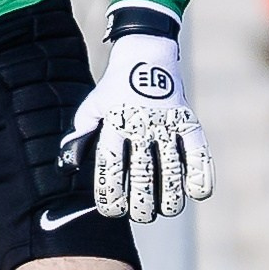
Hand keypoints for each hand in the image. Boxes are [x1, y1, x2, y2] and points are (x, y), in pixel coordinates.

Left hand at [61, 32, 213, 221]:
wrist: (146, 55)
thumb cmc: (114, 90)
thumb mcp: (91, 108)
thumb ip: (79, 137)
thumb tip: (67, 168)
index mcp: (115, 124)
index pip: (111, 168)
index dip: (111, 196)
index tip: (112, 211)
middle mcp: (142, 126)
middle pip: (143, 176)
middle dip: (141, 204)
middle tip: (140, 214)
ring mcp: (168, 125)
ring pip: (172, 171)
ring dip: (170, 197)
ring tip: (166, 209)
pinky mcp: (189, 122)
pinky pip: (200, 153)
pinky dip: (201, 176)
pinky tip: (197, 193)